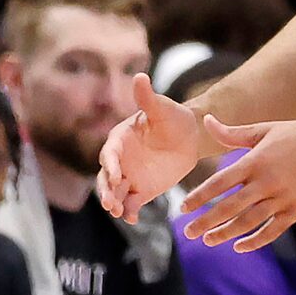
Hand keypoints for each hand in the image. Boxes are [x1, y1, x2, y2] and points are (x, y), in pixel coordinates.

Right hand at [95, 73, 205, 217]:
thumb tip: (139, 76)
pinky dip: (129, 212)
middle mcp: (120, 160)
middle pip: (105, 178)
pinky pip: (131, 203)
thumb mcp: (162, 108)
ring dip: (114, 203)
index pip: (109, 154)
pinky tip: (132, 219)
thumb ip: (147, 98)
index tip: (114, 175)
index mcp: (120, 139)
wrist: (190, 136)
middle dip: (105, 191)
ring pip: (115, 193)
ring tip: (119, 212)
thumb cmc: (173, 117)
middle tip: (109, 204)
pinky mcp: (141, 190)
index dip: (109, 165)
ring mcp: (129, 177)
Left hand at [179, 117, 295, 249]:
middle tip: (188, 233)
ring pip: (249, 222)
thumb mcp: (264, 129)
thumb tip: (206, 121)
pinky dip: (255, 241)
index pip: (219, 183)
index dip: (199, 197)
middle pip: (230, 207)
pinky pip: (274, 230)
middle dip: (206, 222)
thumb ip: (232, 133)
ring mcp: (284, 197)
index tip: (182, 208)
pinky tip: (239, 247)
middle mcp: (267, 182)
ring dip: (226, 233)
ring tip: (208, 241)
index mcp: (255, 161)